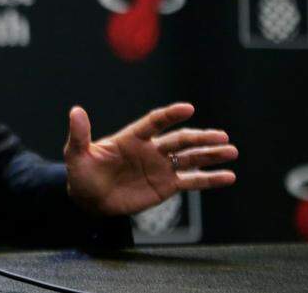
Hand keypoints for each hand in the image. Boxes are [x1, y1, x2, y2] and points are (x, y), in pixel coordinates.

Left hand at [63, 102, 236, 216]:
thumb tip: (75, 111)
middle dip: (201, 138)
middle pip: (180, 140)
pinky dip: (210, 179)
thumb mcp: (76, 154)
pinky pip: (192, 181)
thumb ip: (79, 134)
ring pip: (191, 158)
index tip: (188, 108)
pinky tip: (228, 176)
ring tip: (231, 151)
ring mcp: (161, 167)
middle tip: (222, 136)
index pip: (155, 122)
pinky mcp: (166, 186)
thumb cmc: (82, 173)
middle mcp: (151, 149)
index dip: (170, 115)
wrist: (89, 199)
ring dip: (211, 154)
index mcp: (132, 137)